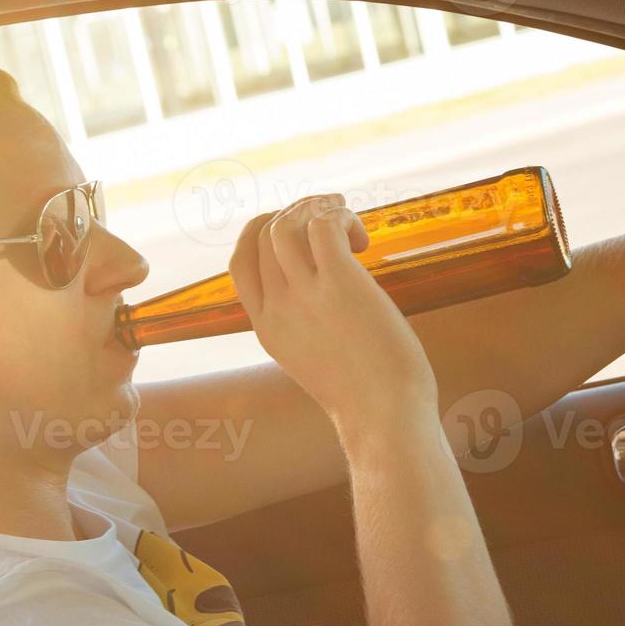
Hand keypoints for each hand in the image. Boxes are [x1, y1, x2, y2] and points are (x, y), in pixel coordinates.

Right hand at [229, 193, 437, 431]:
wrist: (384, 416)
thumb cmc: (363, 394)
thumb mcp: (311, 359)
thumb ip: (303, 325)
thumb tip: (323, 293)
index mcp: (265, 326)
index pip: (240, 261)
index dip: (263, 231)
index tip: (296, 230)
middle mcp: (277, 307)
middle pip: (264, 233)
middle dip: (297, 212)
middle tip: (333, 222)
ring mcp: (305, 295)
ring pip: (287, 223)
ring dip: (318, 209)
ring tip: (349, 225)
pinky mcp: (341, 284)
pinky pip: (325, 225)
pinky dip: (342, 217)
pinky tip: (363, 241)